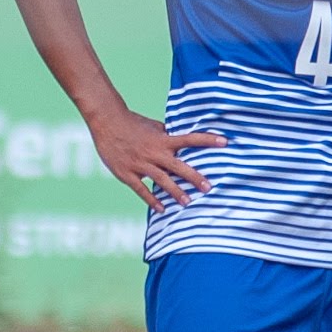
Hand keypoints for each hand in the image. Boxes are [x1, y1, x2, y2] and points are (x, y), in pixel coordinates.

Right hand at [88, 108, 223, 206]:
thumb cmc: (132, 123)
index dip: (207, 140)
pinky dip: (152, 200)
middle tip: (208, 188)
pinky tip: (162, 209)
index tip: (225, 142)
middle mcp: (154, 153)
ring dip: (176, 192)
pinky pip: (141, 190)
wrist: (107, 122)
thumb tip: (180, 141)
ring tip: (188, 202)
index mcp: (162, 139)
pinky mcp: (127, 173)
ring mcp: (140, 164)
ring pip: (162, 181)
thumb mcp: (153, 126)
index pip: (189, 139)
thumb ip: (167, 136)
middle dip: (194, 177)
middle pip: (178, 167)